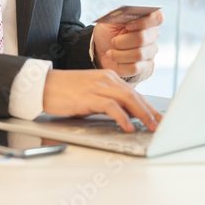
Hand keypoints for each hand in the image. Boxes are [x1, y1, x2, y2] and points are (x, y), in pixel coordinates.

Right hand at [43, 69, 161, 131]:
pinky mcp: (89, 96)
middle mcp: (106, 79)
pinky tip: (128, 126)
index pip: (134, 93)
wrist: (43, 86)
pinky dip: (122, 117)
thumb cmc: (64, 91)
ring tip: (151, 127)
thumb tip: (126, 116)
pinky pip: (111, 106)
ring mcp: (98, 86)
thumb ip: (108, 101)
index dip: (149, 107)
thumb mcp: (91, 94)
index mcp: (108, 77)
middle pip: (135, 96)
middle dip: (151, 112)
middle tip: (161, 125)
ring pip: (128, 99)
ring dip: (142, 115)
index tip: (159, 118)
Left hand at [93, 10, 163, 77]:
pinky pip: (134, 68)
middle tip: (113, 41)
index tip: (128, 26)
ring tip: (110, 52)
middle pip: (142, 38)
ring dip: (119, 54)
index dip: (144, 22)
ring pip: (138, 54)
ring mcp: (150, 52)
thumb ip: (118, 15)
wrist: (102, 50)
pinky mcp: (145, 66)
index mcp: (146, 20)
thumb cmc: (108, 33)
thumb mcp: (110, 21)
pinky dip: (121, 65)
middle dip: (122, 41)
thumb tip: (121, 14)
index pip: (157, 17)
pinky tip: (116, 61)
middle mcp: (152, 36)